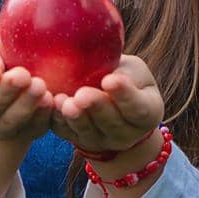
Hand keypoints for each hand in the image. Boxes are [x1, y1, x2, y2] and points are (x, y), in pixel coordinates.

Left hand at [48, 54, 164, 156]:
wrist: (111, 105)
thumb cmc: (126, 79)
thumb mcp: (133, 71)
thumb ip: (124, 70)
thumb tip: (106, 56)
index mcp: (146, 114)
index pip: (138, 108)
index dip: (125, 95)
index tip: (110, 80)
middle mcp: (126, 133)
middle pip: (111, 123)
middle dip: (96, 108)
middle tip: (82, 95)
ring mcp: (101, 141)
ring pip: (87, 132)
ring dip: (75, 118)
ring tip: (65, 103)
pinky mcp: (77, 139)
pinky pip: (66, 133)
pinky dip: (58, 121)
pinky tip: (51, 106)